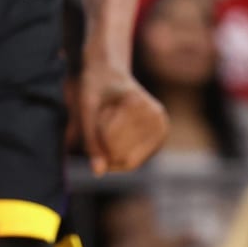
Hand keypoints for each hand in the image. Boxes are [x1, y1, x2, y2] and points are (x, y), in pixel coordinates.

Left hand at [80, 58, 166, 175]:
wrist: (109, 73)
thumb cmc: (96, 87)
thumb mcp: (86, 108)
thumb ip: (91, 140)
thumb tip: (98, 173)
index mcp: (138, 103)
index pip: (110, 141)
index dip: (94, 135)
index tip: (96, 113)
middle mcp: (157, 116)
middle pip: (120, 153)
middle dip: (103, 144)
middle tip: (103, 117)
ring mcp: (162, 127)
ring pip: (128, 161)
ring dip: (110, 150)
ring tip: (110, 123)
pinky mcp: (160, 137)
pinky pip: (133, 162)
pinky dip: (118, 154)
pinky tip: (117, 133)